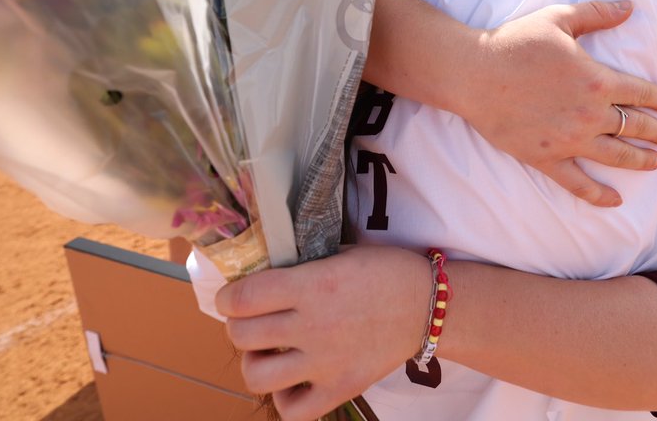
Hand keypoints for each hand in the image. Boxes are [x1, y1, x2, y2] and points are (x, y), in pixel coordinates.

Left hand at [217, 246, 428, 420]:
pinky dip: (283, 398)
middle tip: (250, 319)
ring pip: (257, 375)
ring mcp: (326, 362)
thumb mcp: (341, 253)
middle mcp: (314, 325)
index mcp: (313, 285)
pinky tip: (290, 380)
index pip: (243, 298)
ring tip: (266, 350)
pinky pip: (292, 410)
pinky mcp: (340, 388)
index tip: (232, 297)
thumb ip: (302, 266)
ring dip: (253, 361)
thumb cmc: (386, 272)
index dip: (227, 297)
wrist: (429, 305)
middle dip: (237, 325)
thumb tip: (262, 273)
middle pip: (242, 335)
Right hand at [466, 0, 656, 207]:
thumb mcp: (559, 19)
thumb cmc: (516, 42)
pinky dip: (598, 194)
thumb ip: (597, 13)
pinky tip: (615, 200)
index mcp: (597, 80)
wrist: (474, 73)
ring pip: (616, 156)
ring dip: (640, 161)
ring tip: (656, 163)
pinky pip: (578, 183)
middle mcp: (590, 115)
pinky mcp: (546, 158)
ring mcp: (569, 140)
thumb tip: (629, 6)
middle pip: (635, 127)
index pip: (641, 93)